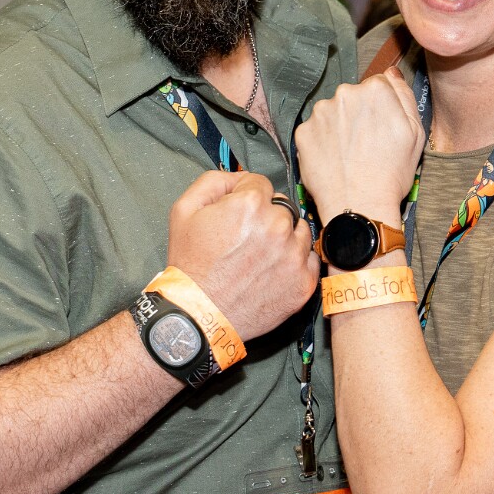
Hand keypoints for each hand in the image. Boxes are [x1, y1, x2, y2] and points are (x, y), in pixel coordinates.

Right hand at [167, 170, 315, 340]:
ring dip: (284, 238)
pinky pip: (309, 259)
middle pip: (282, 207)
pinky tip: (273, 270)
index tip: (236, 216)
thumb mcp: (184, 210)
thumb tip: (240, 177)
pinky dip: (295, 261)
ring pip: (299, 231)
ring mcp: (294, 256)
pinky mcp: (304, 283)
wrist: (198, 315)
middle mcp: (278, 227)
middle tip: (245, 240)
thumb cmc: (190, 264)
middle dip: (266, 217)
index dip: (245, 198)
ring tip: (259, 257)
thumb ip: (214, 181)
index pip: (261, 184)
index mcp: (251, 204)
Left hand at [296, 73, 423, 225]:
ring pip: (331, 113)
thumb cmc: (392, 173)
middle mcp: (343, 94)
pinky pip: (315, 132)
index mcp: (375, 90)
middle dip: (358, 115)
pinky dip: (322, 143)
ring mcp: (319, 114)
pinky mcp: (302, 133)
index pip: (377, 86)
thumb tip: (391, 74)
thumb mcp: (416, 132)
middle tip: (366, 144)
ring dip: (338, 127)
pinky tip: (334, 161)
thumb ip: (404, 95)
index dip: (382, 108)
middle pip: (352, 97)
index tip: (382, 128)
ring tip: (349, 155)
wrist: (359, 207)